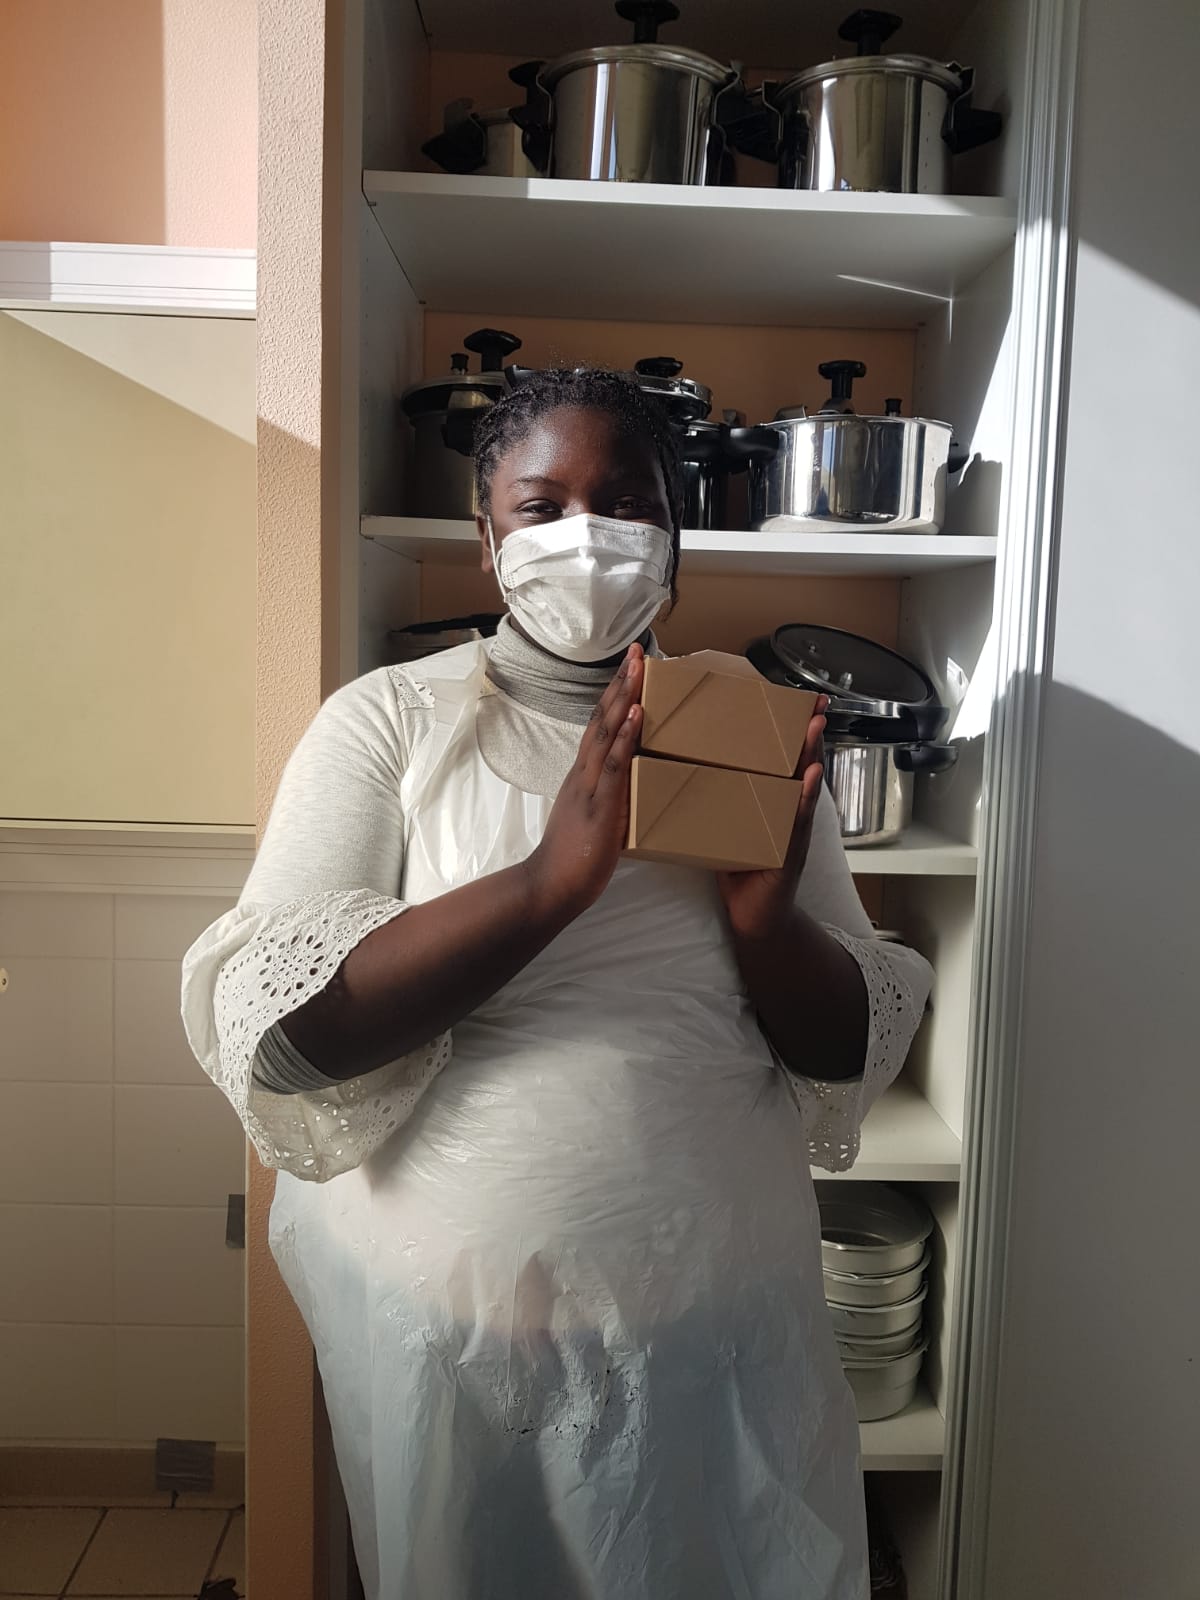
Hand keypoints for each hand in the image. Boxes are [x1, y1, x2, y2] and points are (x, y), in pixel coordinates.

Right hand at [522, 644, 643, 921]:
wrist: (550, 886)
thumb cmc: (572, 859)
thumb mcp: (595, 819)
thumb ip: (610, 800)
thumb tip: (633, 791)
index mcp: (583, 775)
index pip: (598, 727)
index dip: (613, 696)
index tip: (628, 669)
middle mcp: (584, 772)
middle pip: (601, 718)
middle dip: (620, 683)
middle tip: (636, 650)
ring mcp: (590, 786)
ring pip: (606, 732)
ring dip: (624, 697)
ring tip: (638, 667)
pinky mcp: (599, 805)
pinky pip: (614, 765)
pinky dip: (625, 737)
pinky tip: (636, 714)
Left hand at [715, 696, 828, 941]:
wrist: (752, 920)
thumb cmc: (738, 870)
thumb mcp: (725, 825)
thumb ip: (716, 798)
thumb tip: (681, 765)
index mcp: (769, 800)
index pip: (777, 758)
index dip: (784, 729)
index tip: (790, 697)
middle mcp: (786, 810)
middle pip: (798, 763)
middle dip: (807, 732)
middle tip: (813, 702)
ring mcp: (793, 830)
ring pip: (804, 785)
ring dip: (812, 755)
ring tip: (815, 727)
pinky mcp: (790, 853)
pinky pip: (797, 822)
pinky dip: (803, 799)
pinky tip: (809, 779)